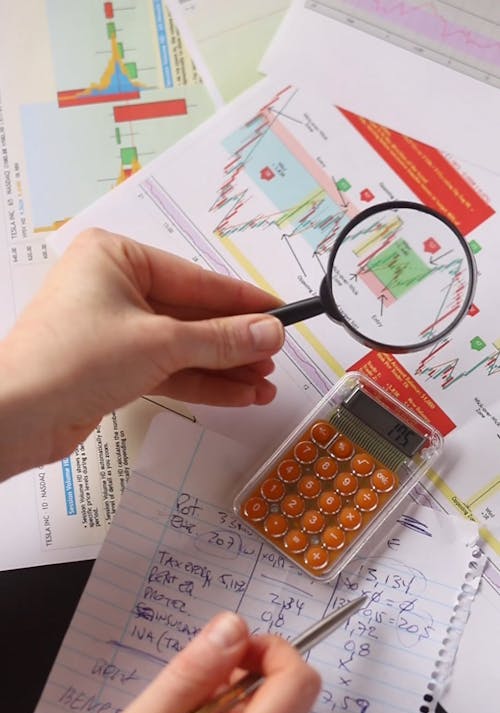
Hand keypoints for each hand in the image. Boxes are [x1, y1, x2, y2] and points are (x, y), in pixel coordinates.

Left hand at [0, 228, 283, 478]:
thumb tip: (272, 332)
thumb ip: (221, 339)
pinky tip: (238, 395)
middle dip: (235, 343)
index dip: (243, 301)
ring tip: (265, 386)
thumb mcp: (161, 344)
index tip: (282, 313)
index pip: (196, 278)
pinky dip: (200, 382)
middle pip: (191, 314)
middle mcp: (113, 287)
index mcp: (116, 257)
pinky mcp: (110, 366)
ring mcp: (111, 329)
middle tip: (276, 358)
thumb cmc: (74, 360)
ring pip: (181, 346)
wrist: (17, 417)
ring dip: (223, 367)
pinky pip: (166, 367)